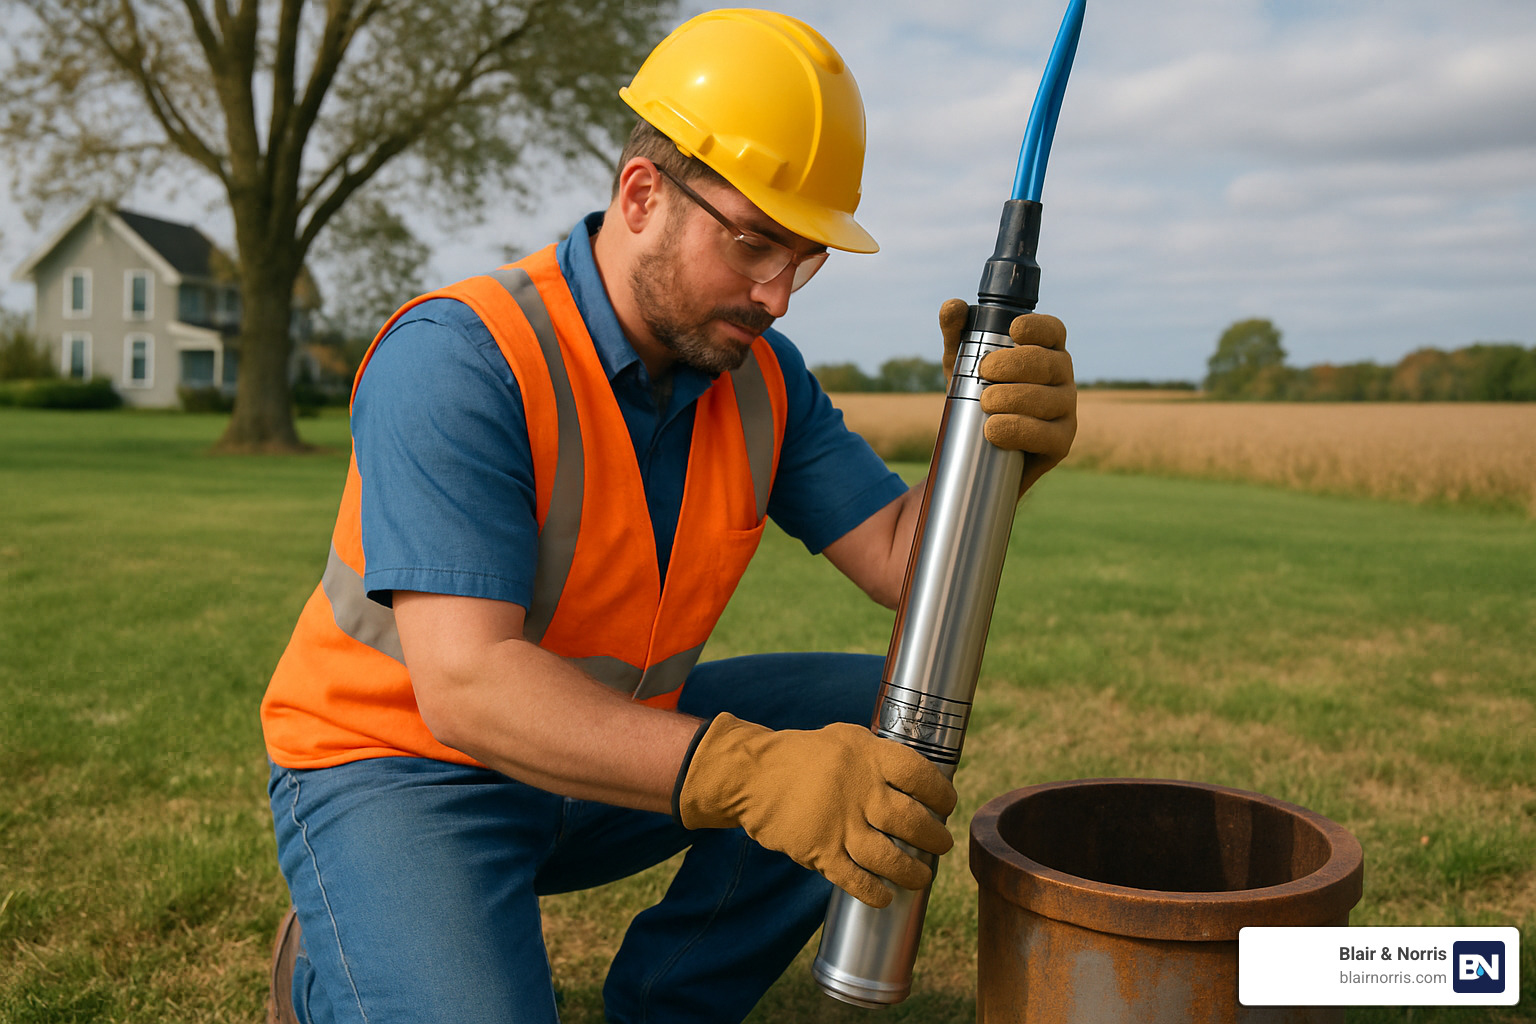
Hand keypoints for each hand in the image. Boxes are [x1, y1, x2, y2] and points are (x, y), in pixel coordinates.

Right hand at [676, 713, 956, 906]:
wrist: (751, 775)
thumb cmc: (803, 755)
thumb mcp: (845, 737)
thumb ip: (879, 756)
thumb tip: (917, 778)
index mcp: (868, 757)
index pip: (920, 776)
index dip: (941, 793)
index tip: (947, 805)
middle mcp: (859, 791)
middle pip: (912, 821)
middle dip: (935, 838)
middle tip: (940, 844)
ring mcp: (839, 824)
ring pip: (889, 857)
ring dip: (912, 872)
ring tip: (921, 876)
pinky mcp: (819, 851)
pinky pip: (855, 880)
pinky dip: (874, 892)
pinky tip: (884, 896)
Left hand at [939, 298, 1077, 495]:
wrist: (978, 452)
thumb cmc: (976, 397)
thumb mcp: (962, 364)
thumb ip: (956, 334)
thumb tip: (953, 306)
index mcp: (1045, 351)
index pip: (1053, 331)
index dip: (1038, 328)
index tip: (1012, 330)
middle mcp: (1062, 377)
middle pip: (1049, 363)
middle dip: (1015, 364)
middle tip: (984, 372)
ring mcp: (1065, 410)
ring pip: (1048, 399)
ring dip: (1014, 398)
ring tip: (985, 403)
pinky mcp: (1060, 443)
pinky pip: (1046, 434)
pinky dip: (1018, 430)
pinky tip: (994, 430)